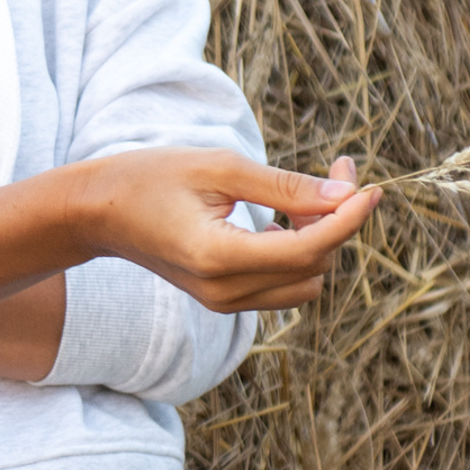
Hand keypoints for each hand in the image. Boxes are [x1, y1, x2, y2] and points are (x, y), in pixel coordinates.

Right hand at [67, 150, 378, 313]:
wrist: (99, 212)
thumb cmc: (151, 178)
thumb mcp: (218, 166)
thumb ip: (284, 185)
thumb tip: (346, 196)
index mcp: (218, 257)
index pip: (307, 249)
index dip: (347, 219)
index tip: (370, 187)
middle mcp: (224, 292)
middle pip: (314, 267)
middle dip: (336, 221)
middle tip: (335, 172)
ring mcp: (224, 303)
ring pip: (306, 283)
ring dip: (319, 241)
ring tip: (302, 198)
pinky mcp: (225, 301)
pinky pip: (284, 286)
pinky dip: (298, 254)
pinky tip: (282, 220)